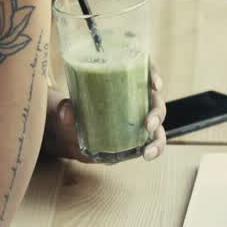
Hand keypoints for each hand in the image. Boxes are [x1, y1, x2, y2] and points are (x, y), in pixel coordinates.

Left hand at [49, 62, 167, 162]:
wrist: (72, 136)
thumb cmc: (76, 112)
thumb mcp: (69, 107)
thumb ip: (67, 108)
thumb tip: (67, 112)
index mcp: (125, 83)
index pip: (144, 71)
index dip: (154, 74)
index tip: (155, 83)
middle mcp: (138, 100)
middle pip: (156, 102)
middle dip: (156, 112)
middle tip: (147, 123)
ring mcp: (141, 121)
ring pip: (158, 126)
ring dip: (157, 138)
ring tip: (148, 151)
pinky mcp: (139, 139)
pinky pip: (154, 143)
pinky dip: (154, 149)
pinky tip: (147, 154)